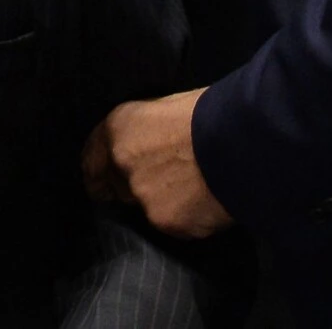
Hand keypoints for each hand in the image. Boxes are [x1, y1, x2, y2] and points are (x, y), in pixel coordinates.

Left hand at [84, 88, 233, 238]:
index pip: (91, 161)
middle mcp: (120, 165)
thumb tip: (146, 144)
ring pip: (145, 208)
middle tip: (160, 185)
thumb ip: (144, 132)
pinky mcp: (166, 223)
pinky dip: (186, 217)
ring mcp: (142, 197)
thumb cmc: (211, 112)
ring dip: (161, 203)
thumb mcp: (166, 108)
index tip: (104, 181)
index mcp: (116, 129)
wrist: (241, 141)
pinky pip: (173, 224)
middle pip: (116, 187)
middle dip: (132, 188)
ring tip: (191, 190)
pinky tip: (205, 203)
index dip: (99, 173)